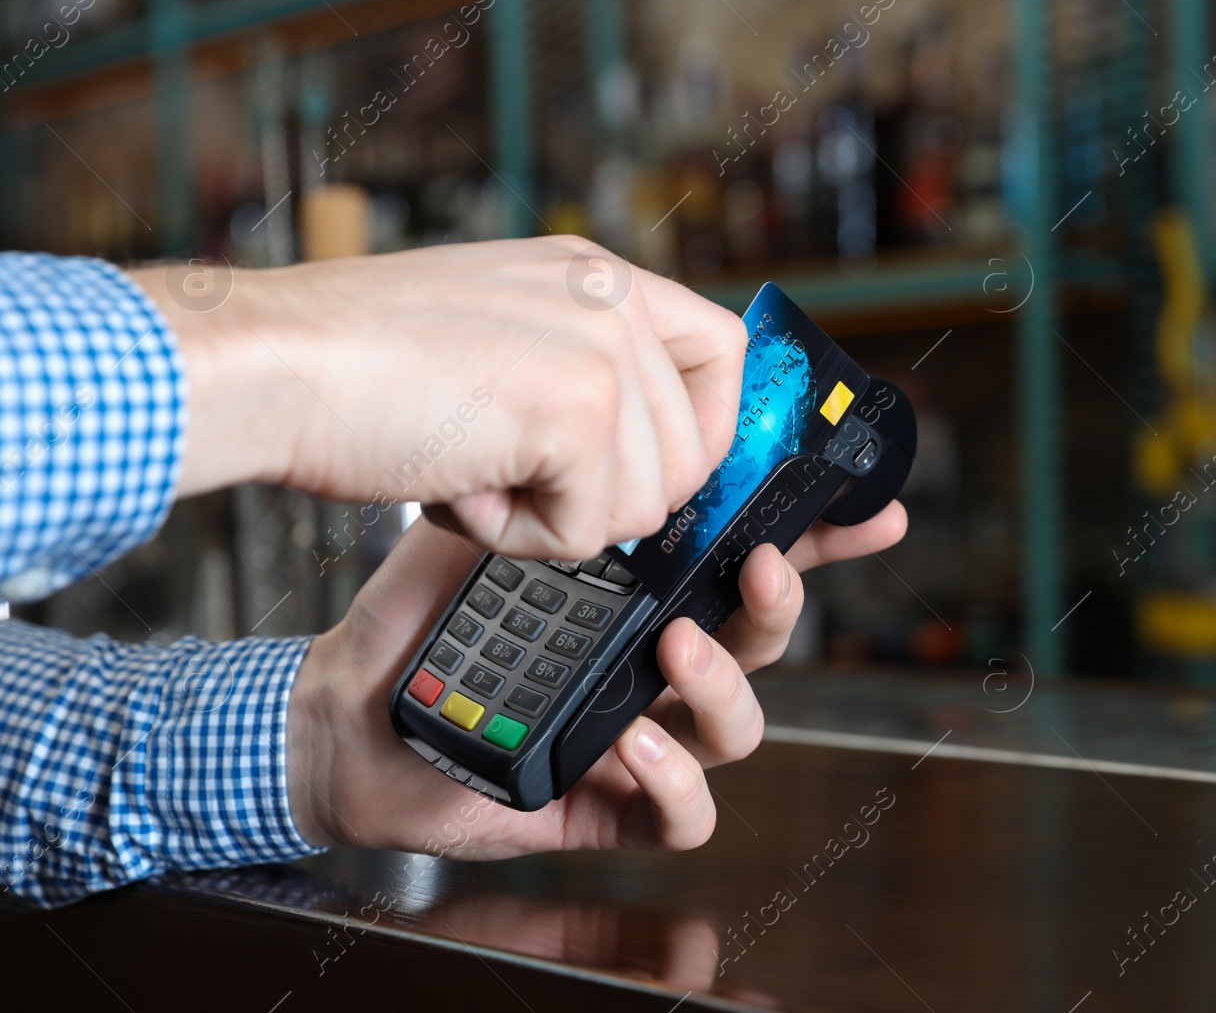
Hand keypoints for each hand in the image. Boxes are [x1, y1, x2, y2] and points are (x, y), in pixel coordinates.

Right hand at [128, 237, 747, 558]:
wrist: (269, 364)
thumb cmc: (353, 367)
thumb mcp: (494, 339)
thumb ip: (575, 377)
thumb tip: (644, 472)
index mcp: (596, 274)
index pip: (722, 352)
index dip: (704, 432)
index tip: (653, 473)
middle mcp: (613, 297)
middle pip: (692, 456)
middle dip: (604, 498)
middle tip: (508, 472)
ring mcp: (603, 349)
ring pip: (644, 505)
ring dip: (551, 518)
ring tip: (469, 469)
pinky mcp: (579, 410)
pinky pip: (590, 531)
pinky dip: (516, 536)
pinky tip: (456, 485)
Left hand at [285, 502, 906, 854]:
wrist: (341, 716)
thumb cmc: (412, 620)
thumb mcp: (478, 524)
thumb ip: (541, 473)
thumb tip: (603, 401)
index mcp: (640, 589)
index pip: (746, 556)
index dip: (819, 537)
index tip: (873, 509)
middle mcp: (652, 658)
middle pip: (762, 638)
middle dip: (782, 602)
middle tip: (756, 568)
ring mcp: (639, 733)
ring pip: (743, 726)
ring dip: (726, 685)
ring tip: (671, 649)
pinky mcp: (608, 805)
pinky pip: (687, 815)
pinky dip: (677, 781)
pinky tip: (633, 743)